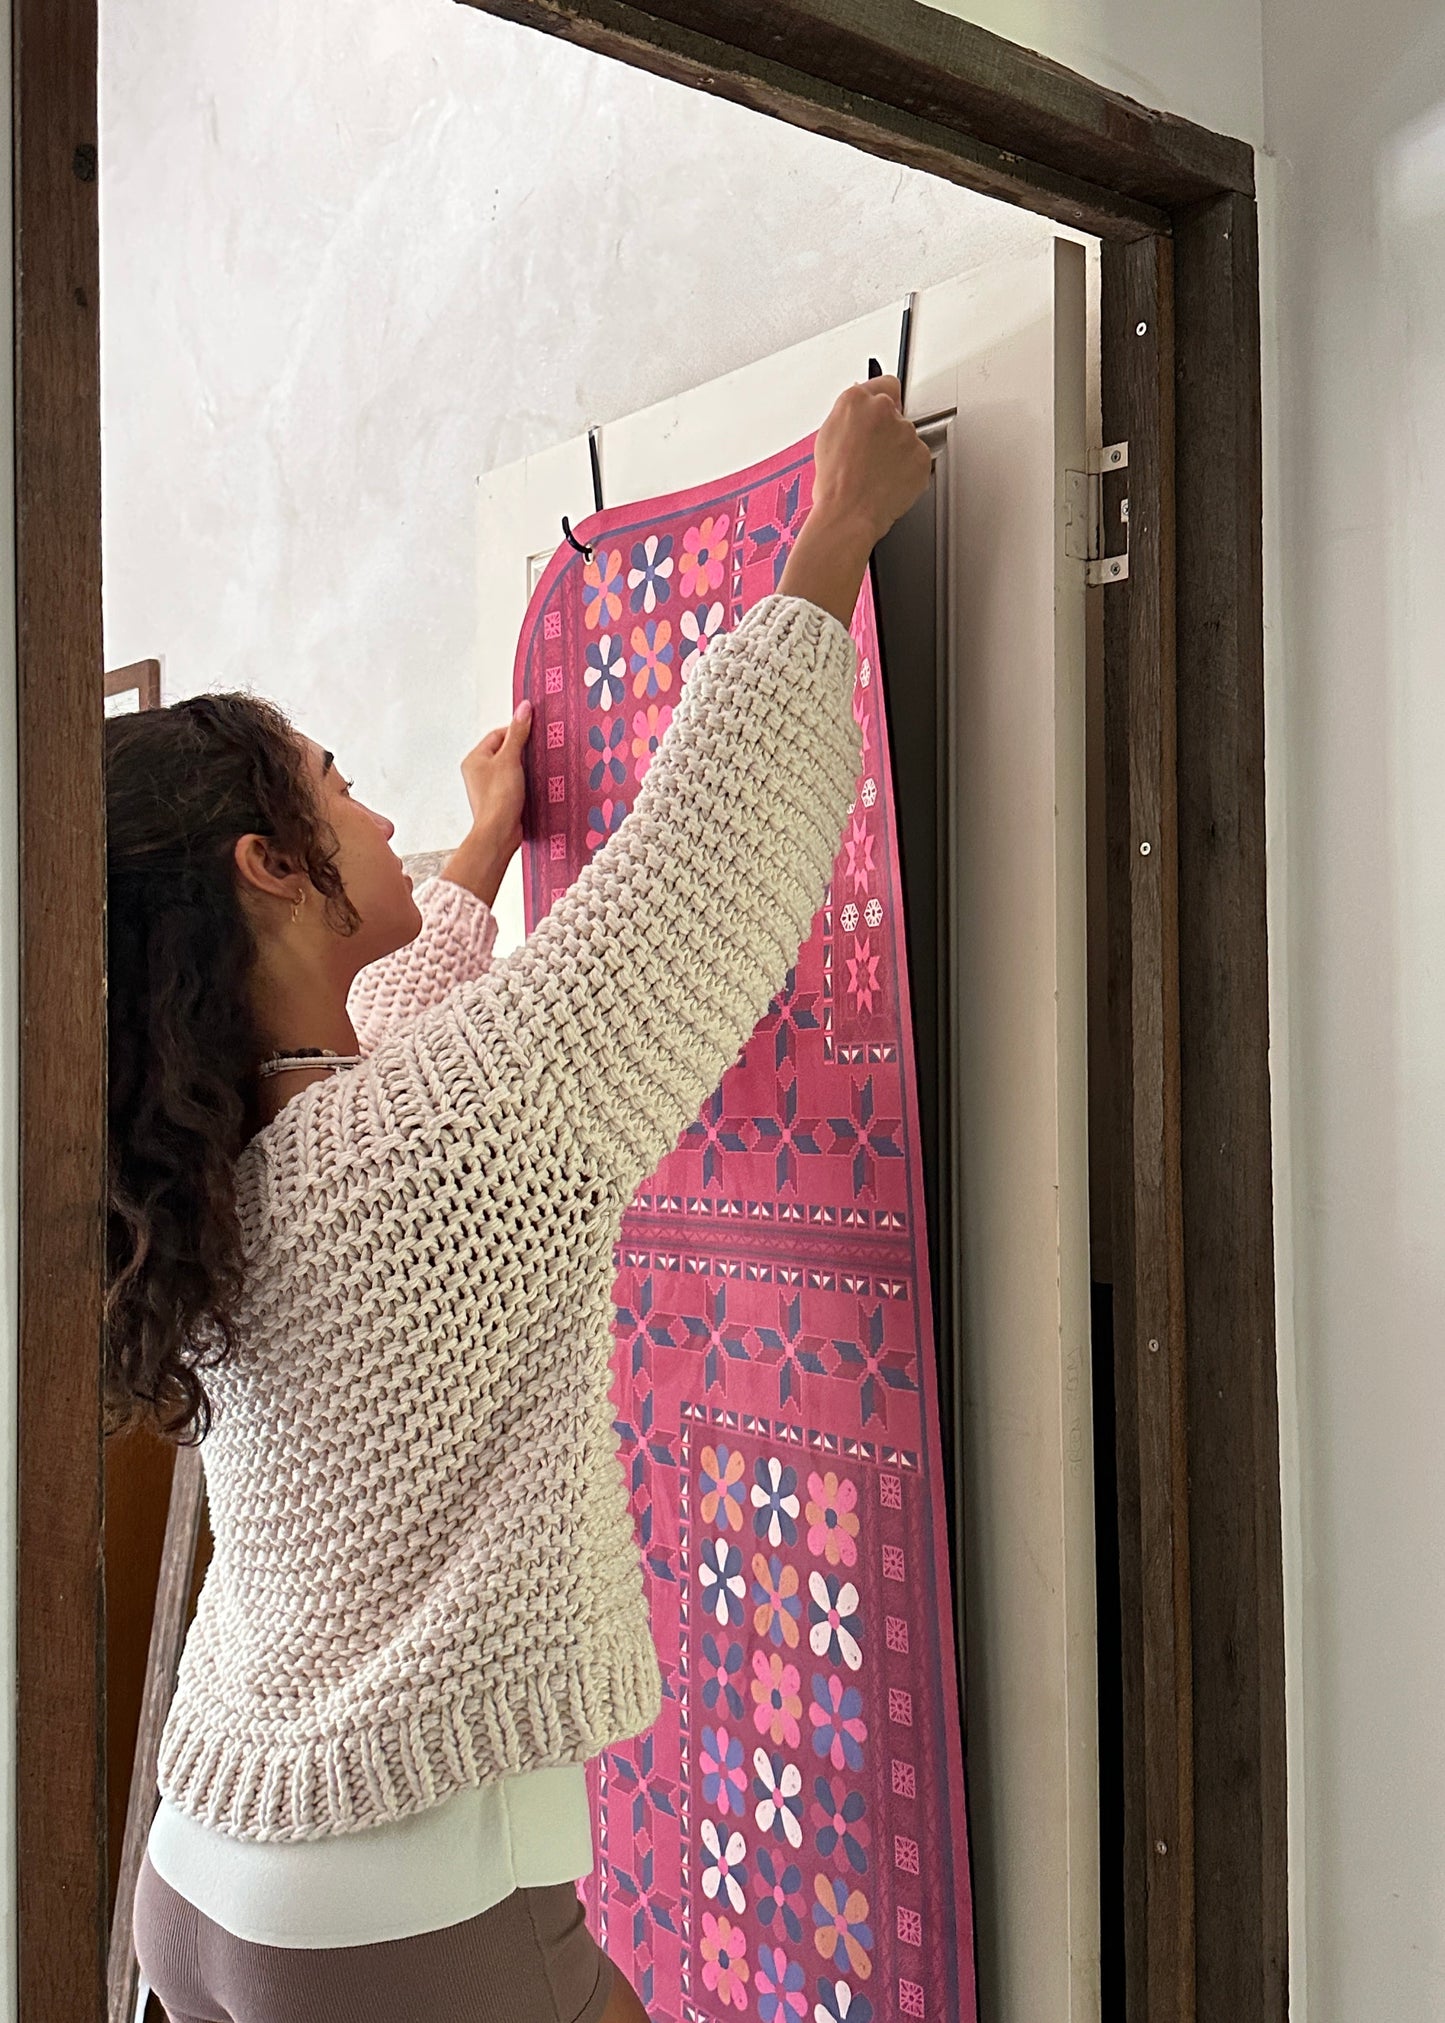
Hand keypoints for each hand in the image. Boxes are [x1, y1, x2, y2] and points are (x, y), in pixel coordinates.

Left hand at [441, 703, 532, 906]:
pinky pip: (515, 783)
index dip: (516, 730)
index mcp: (474, 759)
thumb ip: (518, 733)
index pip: (498, 734)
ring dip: (526, 766)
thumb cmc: (498, 799)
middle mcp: (478, 772)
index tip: (534, 729)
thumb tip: (524, 708)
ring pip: (511, 767)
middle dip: (522, 749)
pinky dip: (526, 781)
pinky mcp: (501, 799)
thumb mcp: (510, 759)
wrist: (499, 833)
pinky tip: (536, 783)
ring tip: (538, 767)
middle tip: (538, 748)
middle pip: (505, 750)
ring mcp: (489, 786)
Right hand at [809, 374, 931, 549]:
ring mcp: (905, 431)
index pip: (883, 384)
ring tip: (878, 473)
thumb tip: (858, 415)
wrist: (848, 513)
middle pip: (897, 410)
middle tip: (874, 453)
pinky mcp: (921, 453)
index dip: (882, 403)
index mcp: (855, 400)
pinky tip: (890, 480)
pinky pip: (919, 458)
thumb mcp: (827, 438)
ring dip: (899, 450)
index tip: (881, 414)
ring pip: (908, 435)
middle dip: (889, 429)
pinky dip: (909, 469)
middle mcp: (883, 409)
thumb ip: (848, 417)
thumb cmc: (834, 485)